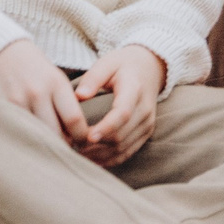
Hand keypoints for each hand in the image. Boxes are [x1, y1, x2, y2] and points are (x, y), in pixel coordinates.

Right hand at [0, 37, 89, 148]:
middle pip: (55, 133)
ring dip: (42, 143)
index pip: (74, 119)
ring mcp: (17, 99)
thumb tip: (74, 136)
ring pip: (35, 135)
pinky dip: (24, 135)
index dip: (80, 136)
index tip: (81, 142)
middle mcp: (37, 92)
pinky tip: (27, 135)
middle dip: (62, 145)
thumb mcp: (55, 78)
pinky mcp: (1, 104)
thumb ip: (65, 103)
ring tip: (46, 143)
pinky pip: (18, 129)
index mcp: (56, 83)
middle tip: (63, 148)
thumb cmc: (33, 67)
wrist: (2, 50)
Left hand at [73, 46, 164, 167]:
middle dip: (97, 144)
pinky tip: (93, 160)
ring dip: (101, 154)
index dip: (106, 127)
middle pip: (122, 135)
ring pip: (124, 147)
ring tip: (79, 154)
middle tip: (73, 145)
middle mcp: (144, 109)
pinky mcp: (146, 132)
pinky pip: (129, 151)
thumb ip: (92, 78)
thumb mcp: (106, 63)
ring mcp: (147, 123)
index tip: (87, 136)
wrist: (150, 68)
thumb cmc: (122, 65)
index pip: (123, 113)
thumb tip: (78, 95)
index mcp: (134, 90)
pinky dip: (111, 159)